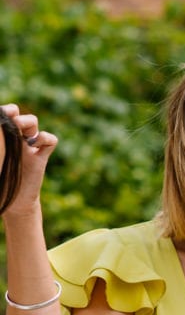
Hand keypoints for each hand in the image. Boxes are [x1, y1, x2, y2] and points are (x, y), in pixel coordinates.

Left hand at [0, 103, 56, 218]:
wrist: (14, 203)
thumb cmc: (0, 184)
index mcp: (1, 140)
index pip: (3, 117)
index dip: (3, 111)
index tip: (0, 114)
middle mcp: (13, 140)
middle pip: (17, 114)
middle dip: (13, 112)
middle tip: (10, 119)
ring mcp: (29, 147)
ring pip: (33, 122)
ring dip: (27, 122)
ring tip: (21, 130)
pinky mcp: (41, 157)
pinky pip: (50, 140)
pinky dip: (44, 138)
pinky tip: (34, 146)